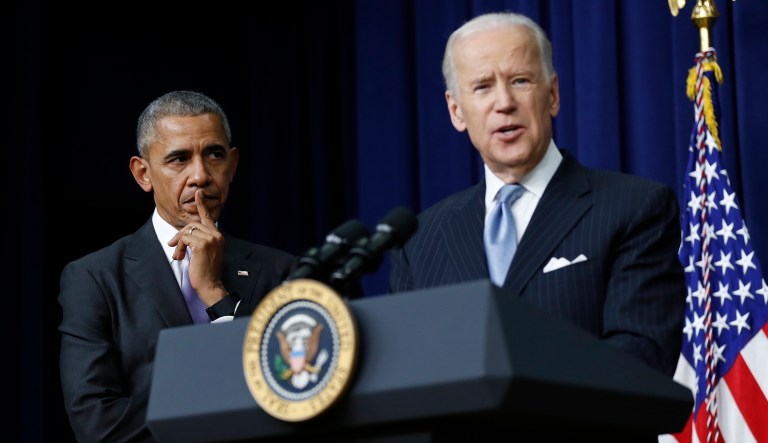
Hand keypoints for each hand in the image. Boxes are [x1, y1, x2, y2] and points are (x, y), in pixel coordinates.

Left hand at [168, 190, 227, 305]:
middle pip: (192, 224)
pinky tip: (181, 256)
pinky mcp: (202, 244)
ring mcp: (210, 239)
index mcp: (218, 236)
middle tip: (174, 248)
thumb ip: (198, 240)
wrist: (210, 285)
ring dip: (179, 243)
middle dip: (180, 235)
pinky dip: (180, 247)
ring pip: (187, 231)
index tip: (198, 194)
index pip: (208, 218)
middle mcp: (216, 235)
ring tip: (178, 255)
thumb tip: (183, 235)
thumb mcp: (204, 252)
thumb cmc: (206, 271)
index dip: (201, 205)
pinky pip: (184, 238)